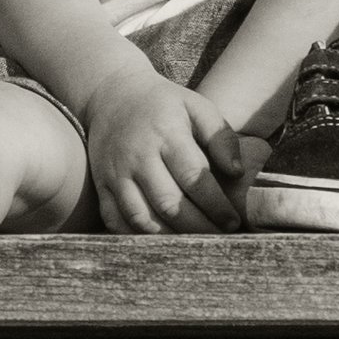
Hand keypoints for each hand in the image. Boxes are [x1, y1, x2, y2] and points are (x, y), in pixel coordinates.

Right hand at [82, 60, 248, 233]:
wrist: (112, 94)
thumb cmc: (164, 105)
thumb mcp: (197, 106)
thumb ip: (221, 136)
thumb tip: (236, 173)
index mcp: (166, 133)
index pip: (194, 177)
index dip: (216, 205)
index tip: (233, 221)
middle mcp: (138, 155)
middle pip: (169, 203)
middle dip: (198, 227)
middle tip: (218, 237)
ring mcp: (115, 172)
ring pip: (141, 218)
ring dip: (170, 238)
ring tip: (192, 244)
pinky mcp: (101, 185)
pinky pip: (116, 220)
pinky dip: (137, 237)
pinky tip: (160, 241)